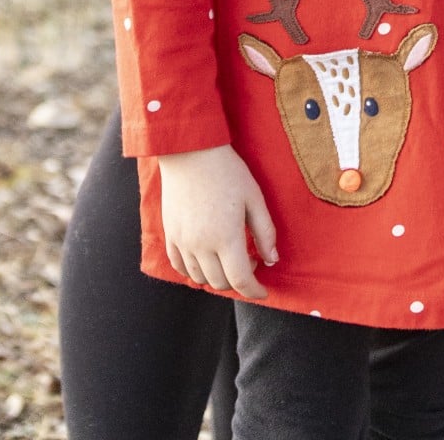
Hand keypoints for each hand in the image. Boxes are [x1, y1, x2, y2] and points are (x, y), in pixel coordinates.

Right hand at [158, 145, 276, 298]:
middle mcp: (202, 246)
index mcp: (226, 237)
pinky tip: (206, 259)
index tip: (263, 291)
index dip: (254, 291)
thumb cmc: (227, 171)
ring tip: (229, 256)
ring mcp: (183, 243)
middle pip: (221, 283)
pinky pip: (180, 267)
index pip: (241, 280)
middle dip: (239, 281)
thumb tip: (272, 259)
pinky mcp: (170, 235)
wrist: (190, 152)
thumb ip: (264, 232)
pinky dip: (194, 271)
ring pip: (200, 278)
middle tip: (250, 261)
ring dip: (218, 277)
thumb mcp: (254, 197)